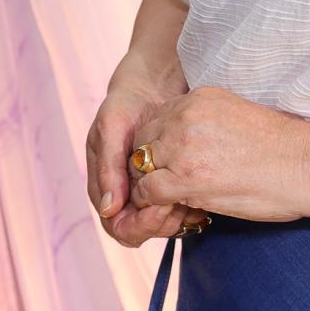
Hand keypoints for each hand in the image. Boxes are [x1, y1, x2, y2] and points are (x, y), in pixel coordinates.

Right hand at [86, 51, 211, 248]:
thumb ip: (109, 167)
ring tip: (196, 204)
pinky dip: (189, 205)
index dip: (138, 225)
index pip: (118, 225)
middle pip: (142, 229)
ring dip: (178, 218)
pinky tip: (204, 198)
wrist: (153, 81)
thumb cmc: (128, 101)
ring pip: (161, 222)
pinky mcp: (169, 180)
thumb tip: (109, 209)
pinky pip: (177, 205)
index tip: (159, 209)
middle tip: (184, 207)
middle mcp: (125, 192)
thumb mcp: (114, 128)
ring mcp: (148, 188)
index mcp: (105, 185)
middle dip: (162, 224)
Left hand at [127, 84, 309, 222]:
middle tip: (166, 184)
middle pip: (143, 139)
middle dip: (150, 163)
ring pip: (140, 165)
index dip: (160, 144)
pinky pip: (148, 190)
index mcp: (201, 97)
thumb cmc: (284, 147)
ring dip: (149, 184)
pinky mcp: (186, 176)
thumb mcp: (238, 117)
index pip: (158, 119)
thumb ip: (208, 124)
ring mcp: (184, 144)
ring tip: (169, 199)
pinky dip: (153, 204)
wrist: (307, 164)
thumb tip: (193, 146)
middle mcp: (187, 114)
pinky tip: (172, 209)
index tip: (172, 163)